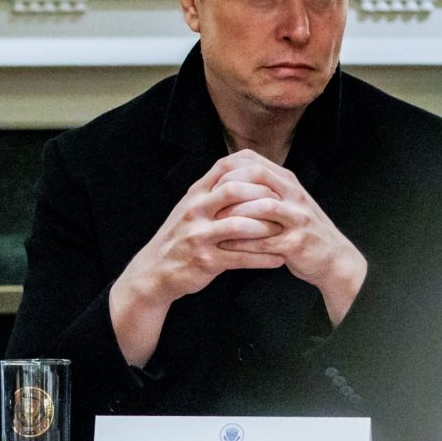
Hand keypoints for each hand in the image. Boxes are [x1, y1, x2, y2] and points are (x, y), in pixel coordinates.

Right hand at [109, 150, 288, 365]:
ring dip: (266, 228)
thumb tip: (242, 172)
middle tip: (285, 203)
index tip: (275, 179)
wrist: (154, 271)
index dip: (253, 171)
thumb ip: (213, 191)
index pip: (225, 169)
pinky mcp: (204, 261)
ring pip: (239, 226)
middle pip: (233, 191)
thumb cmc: (180, 237)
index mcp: (195, 195)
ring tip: (287, 231)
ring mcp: (199, 236)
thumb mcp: (191, 208)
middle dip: (263, 196)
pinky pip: (240, 258)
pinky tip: (279, 260)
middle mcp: (195, 211)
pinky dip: (262, 259)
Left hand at [210, 148, 367, 324]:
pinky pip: (265, 240)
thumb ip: (264, 189)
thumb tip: (230, 176)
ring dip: (236, 213)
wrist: (334, 258)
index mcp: (289, 183)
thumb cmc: (302, 230)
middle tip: (209, 200)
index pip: (256, 161)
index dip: (230, 168)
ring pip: (262, 207)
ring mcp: (297, 219)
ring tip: (215, 222)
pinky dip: (243, 241)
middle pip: (259, 177)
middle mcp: (294, 196)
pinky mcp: (296, 243)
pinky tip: (225, 244)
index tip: (211, 181)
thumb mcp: (287, 202)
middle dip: (230, 186)